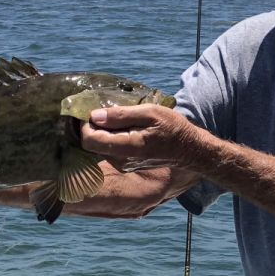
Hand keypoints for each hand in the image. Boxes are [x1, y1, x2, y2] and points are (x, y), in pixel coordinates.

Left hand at [80, 104, 207, 170]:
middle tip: (107, 111)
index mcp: (126, 147)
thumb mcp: (150, 113)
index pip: (89, 140)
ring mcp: (122, 165)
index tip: (94, 110)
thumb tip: (94, 115)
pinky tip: (125, 128)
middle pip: (91, 144)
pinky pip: (108, 149)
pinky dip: (111, 137)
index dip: (85, 124)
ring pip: (99, 147)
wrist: (188, 149)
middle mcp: (121, 161)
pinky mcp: (125, 165)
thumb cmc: (172, 127)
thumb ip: (121, 115)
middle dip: (94, 126)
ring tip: (121, 119)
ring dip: (103, 131)